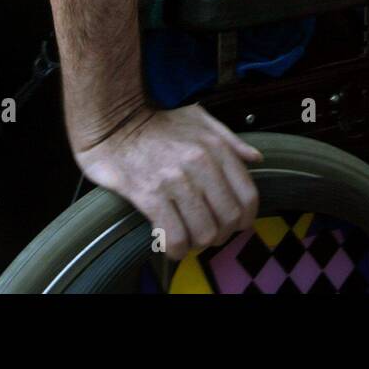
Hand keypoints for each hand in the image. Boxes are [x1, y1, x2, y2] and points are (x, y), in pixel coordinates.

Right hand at [71, 104, 261, 260]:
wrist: (112, 123)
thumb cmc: (157, 123)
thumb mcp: (199, 119)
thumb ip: (230, 140)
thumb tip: (255, 158)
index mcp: (216, 147)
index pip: (248, 195)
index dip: (245, 219)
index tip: (236, 225)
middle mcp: (200, 163)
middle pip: (228, 218)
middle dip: (221, 234)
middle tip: (207, 233)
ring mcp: (175, 180)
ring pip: (204, 232)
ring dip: (198, 243)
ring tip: (188, 238)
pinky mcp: (149, 195)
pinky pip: (174, 236)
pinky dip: (176, 249)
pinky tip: (171, 246)